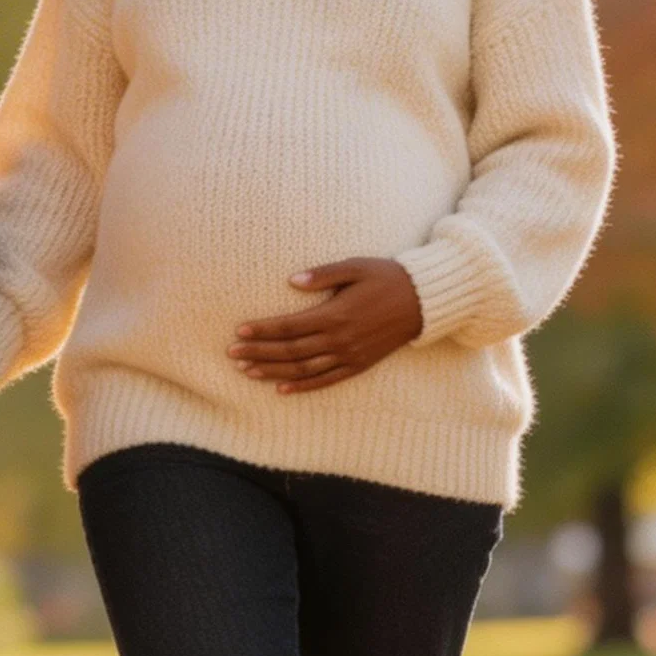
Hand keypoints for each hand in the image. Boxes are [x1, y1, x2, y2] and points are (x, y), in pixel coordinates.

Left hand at [229, 258, 422, 392]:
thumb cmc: (386, 278)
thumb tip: (291, 280)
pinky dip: (302, 387)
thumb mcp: (356, 266)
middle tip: (232, 354)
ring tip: (247, 372)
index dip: (262, 330)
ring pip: (303, 369)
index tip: (239, 332)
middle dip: (258, 353)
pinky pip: (326, 381)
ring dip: (273, 372)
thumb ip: (323, 274)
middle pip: (290, 351)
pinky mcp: (358, 366)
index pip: (289, 326)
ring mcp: (349, 356)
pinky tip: (281, 389)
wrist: (423, 302)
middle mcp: (340, 339)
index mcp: (336, 314)